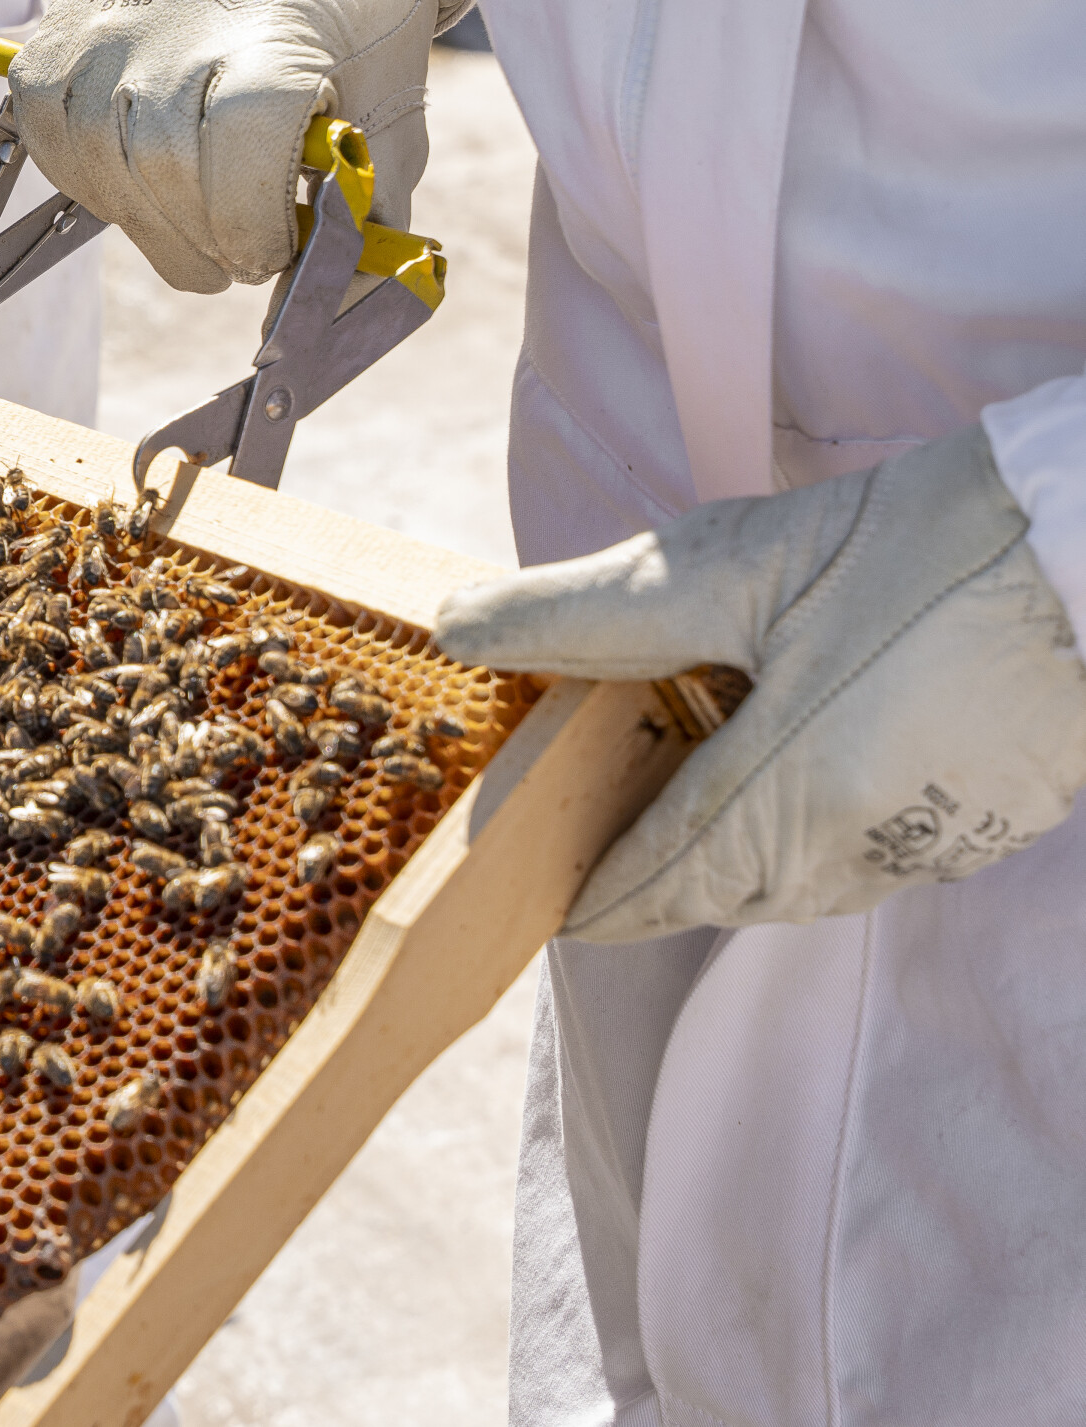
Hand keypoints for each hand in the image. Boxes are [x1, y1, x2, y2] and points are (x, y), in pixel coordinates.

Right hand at [7, 0, 441, 293]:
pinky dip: (88, 179)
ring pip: (95, 159)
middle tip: (235, 256)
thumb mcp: (393, 117)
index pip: (236, 146)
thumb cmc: (360, 25)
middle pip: (158, 165)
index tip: (274, 250)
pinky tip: (138, 182)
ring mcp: (106, 14)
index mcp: (273, 26)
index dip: (251, 225)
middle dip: (200, 240)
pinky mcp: (60, 23)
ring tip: (190, 225)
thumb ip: (362, 218)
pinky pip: (45, 131)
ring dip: (144, 222)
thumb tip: (328, 310)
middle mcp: (174, 14)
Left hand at [436, 427, 1085, 941]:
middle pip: (711, 894)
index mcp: (785, 804)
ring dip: (720, 849)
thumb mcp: (730, 566)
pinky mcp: (979, 825)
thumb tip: (463, 627)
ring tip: (671, 776)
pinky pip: (857, 856)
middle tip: (580, 813)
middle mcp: (854, 853)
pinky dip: (798, 827)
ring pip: (785, 885)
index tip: (527, 887)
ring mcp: (927, 848)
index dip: (578, 889)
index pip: (646, 888)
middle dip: (642, 865)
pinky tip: (783, 754)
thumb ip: (586, 612)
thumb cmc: (926, 547)